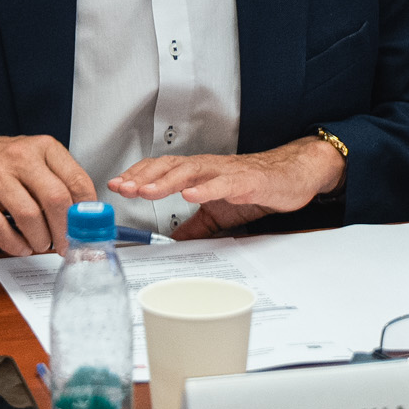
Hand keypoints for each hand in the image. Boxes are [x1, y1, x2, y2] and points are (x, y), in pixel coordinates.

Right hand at [0, 132, 97, 256]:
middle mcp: (19, 157)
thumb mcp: (33, 157)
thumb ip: (59, 180)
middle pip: (55, 200)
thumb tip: (85, 216)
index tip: (88, 227)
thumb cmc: (1, 161)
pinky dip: (15, 244)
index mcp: (41, 147)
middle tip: (66, 244)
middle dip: (65, 231)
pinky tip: (21, 246)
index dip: (86, 210)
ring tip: (41, 243)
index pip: (76, 179)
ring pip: (29, 217)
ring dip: (40, 239)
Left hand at [107, 137, 345, 239]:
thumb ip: (193, 225)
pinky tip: (191, 195)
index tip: (116, 186)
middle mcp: (208, 168)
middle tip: (122, 188)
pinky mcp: (248, 181)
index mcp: (198, 174)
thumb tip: (170, 241)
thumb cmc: (255, 187)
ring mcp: (227, 172)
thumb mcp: (217, 211)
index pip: (161, 169)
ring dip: (167, 181)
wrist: (292, 175)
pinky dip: (207, 188)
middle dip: (143, 178)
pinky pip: (225, 183)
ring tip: (147, 191)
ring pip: (192, 171)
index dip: (138, 176)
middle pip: (170, 167)